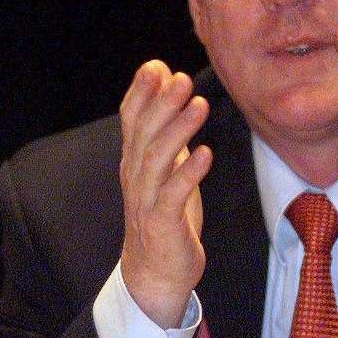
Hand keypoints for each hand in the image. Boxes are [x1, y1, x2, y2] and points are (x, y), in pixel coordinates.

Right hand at [118, 61, 211, 328]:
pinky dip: (188, 172)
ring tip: (199, 105)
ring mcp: (146, 199)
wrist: (157, 271)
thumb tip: (173, 90)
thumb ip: (168, 132)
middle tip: (181, 78)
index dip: (140, 93)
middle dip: (161, 104)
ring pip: (157, 159)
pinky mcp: (162, 223)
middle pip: (144, 133)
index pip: (131, 120)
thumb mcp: (167, 168)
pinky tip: (206, 153)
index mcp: (135, 161)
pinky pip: (173, 195)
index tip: (155, 65)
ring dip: (178, 130)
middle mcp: (135, 176)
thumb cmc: (166, 214)